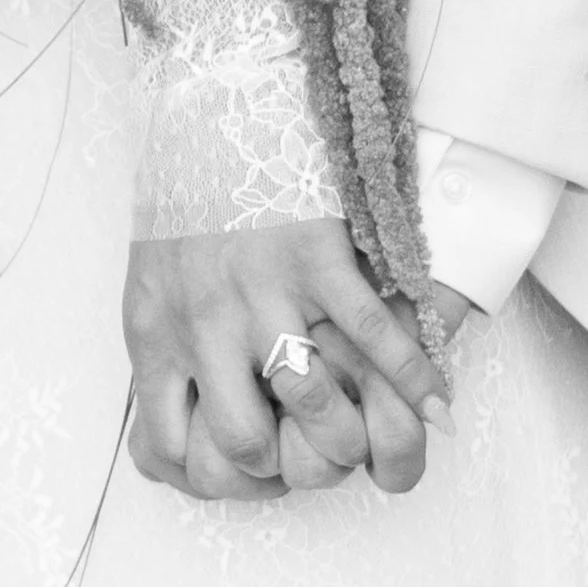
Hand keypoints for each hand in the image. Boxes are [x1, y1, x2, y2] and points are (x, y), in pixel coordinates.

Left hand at [123, 218, 468, 501]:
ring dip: (346, 435)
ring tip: (366, 441)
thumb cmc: (182, 203)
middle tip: (315, 464)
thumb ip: (167, 347)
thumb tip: (181, 422)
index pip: (173, 448)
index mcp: (156, 331)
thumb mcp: (149, 282)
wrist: (212, 107)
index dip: (218, 479)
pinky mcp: (315, 254)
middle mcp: (204, 320)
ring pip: (310, 402)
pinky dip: (412, 377)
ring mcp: (262, 289)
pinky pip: (372, 333)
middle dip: (287, 469)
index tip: (253, 475)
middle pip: (245, 442)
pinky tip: (437, 404)